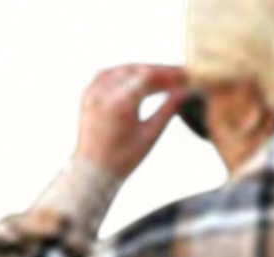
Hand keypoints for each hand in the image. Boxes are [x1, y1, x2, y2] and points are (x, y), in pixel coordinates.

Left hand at [75, 63, 191, 180]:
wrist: (92, 170)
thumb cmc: (123, 159)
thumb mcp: (150, 135)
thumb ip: (168, 110)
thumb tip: (185, 93)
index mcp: (120, 103)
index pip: (150, 76)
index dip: (169, 74)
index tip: (185, 76)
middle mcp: (104, 91)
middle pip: (138, 70)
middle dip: (159, 72)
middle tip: (178, 75)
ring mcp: (93, 90)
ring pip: (124, 70)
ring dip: (144, 71)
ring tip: (162, 78)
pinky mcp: (88, 92)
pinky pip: (110, 74)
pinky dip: (127, 74)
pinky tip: (139, 78)